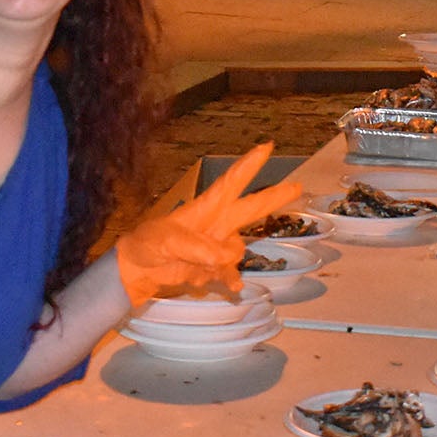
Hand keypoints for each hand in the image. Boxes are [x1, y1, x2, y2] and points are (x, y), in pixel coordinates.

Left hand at [115, 143, 305, 304]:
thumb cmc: (148, 244)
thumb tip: (225, 256)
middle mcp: (216, 224)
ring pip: (237, 250)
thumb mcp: (167, 240)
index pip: (231, 183)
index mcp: (205, 208)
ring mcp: (217, 246)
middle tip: (298, 186)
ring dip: (223, 261)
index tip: (266, 147)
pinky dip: (231, 281)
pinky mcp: (213, 268)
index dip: (248, 166)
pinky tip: (233, 289)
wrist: (138, 269)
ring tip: (195, 266)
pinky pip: (231, 274)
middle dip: (274, 198)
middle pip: (251, 208)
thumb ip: (197, 247)